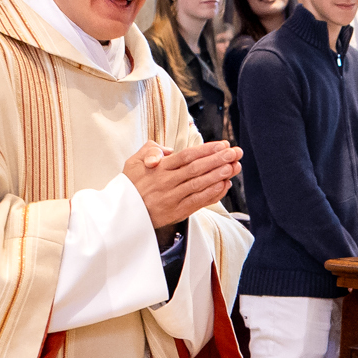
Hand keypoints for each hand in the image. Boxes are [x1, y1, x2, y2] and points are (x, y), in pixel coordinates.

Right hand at [123, 139, 239, 227]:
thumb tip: (167, 150)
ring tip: (234, 166)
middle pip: (197, 168)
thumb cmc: (130, 185)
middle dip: (218, 159)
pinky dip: (212, 194)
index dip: (207, 150)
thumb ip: (150, 150)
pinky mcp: (176, 212)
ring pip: (199, 184)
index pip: (187, 156)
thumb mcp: (133, 162)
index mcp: (159, 168)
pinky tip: (224, 185)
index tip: (223, 144)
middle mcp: (167, 182)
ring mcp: (172, 198)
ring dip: (219, 175)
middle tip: (235, 152)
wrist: (122, 213)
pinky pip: (198, 201)